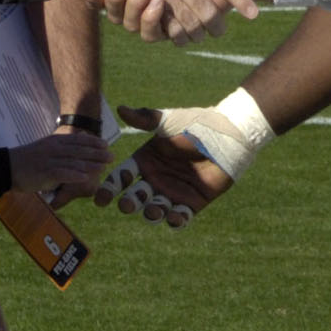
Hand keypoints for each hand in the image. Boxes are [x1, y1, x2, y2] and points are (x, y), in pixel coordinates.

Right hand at [9, 127, 111, 200]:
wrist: (6, 167)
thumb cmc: (26, 160)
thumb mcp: (45, 147)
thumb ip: (62, 145)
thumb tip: (80, 140)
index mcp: (53, 142)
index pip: (77, 140)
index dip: (92, 142)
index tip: (105, 144)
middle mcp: (53, 149)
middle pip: (78, 150)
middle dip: (96, 153)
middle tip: (111, 156)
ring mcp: (48, 160)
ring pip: (73, 161)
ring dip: (89, 164)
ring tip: (103, 167)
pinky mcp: (43, 173)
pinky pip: (62, 173)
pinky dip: (74, 175)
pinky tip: (85, 178)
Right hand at [97, 105, 237, 226]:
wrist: (229, 136)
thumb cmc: (197, 124)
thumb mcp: (168, 121)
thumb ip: (145, 118)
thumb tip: (120, 109)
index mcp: (145, 160)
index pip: (121, 177)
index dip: (110, 188)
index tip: (101, 199)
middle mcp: (155, 178)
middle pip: (135, 197)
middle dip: (129, 204)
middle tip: (127, 205)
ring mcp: (173, 192)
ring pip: (154, 210)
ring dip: (151, 213)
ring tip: (153, 210)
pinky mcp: (192, 203)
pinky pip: (180, 217)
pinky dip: (175, 221)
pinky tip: (172, 217)